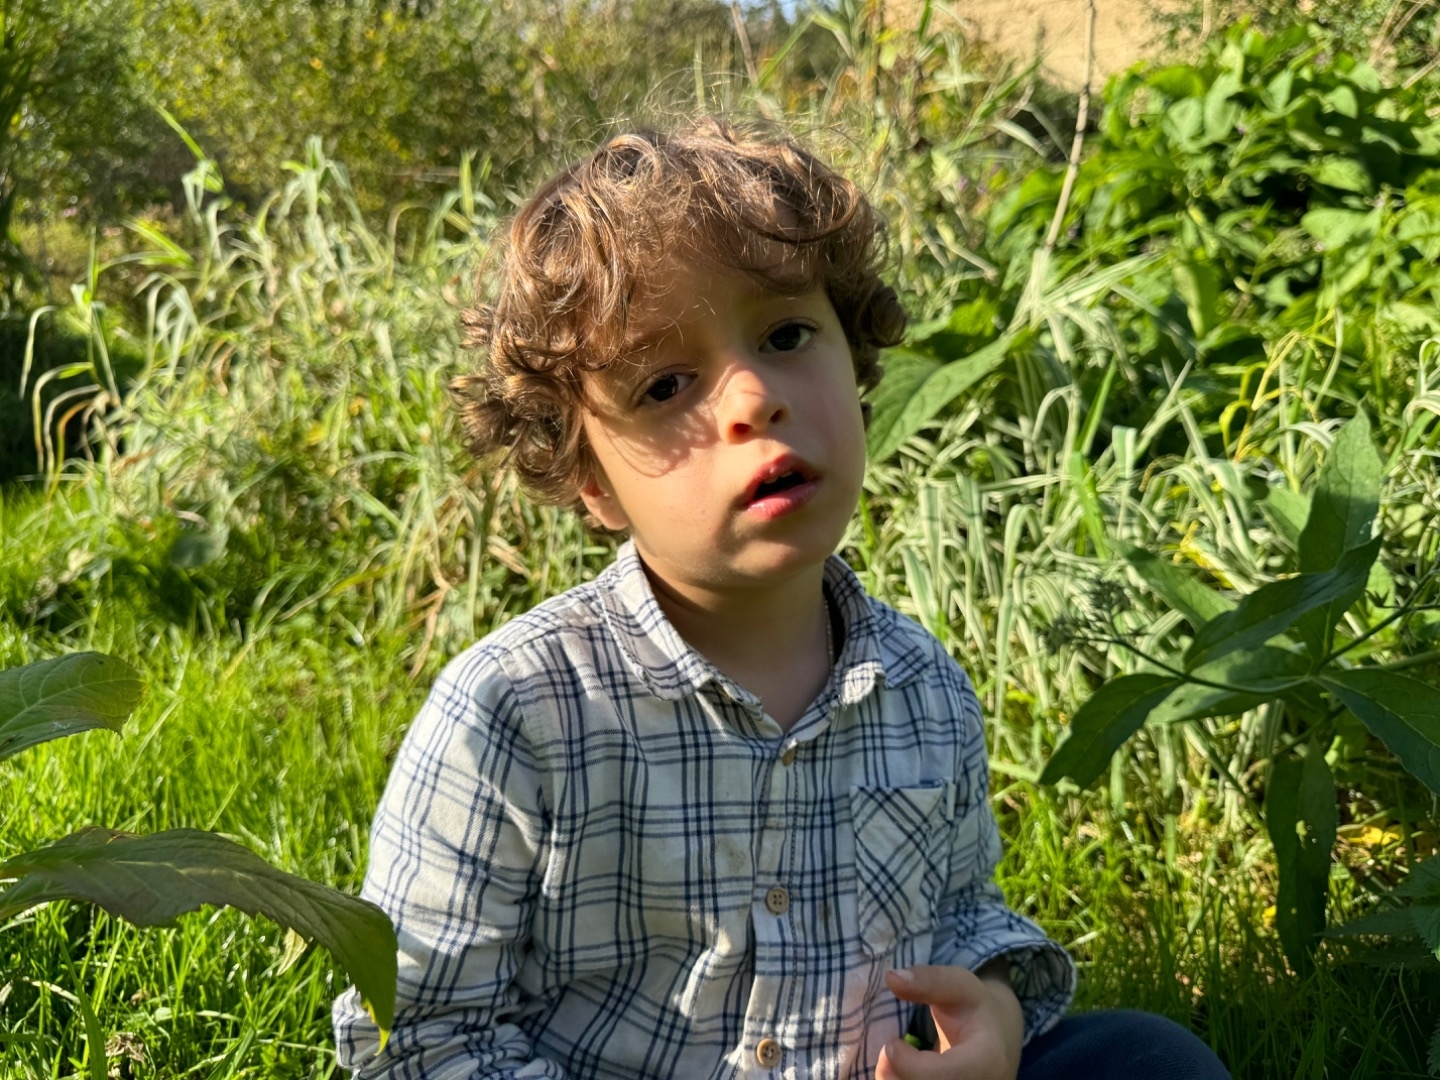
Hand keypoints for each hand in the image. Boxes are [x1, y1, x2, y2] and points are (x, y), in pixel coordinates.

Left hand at [875, 963, 1023, 1079]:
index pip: (947, 1076)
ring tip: (893, 1060)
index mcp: (988, 1060)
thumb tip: (892, 978)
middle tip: (887, 1051)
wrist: (998, 1039)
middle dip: (897, 1076)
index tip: (892, 1044)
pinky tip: (900, 1070)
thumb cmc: (977, 1009)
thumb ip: (929, 981)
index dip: (910, 1067)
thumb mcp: (959, 985)